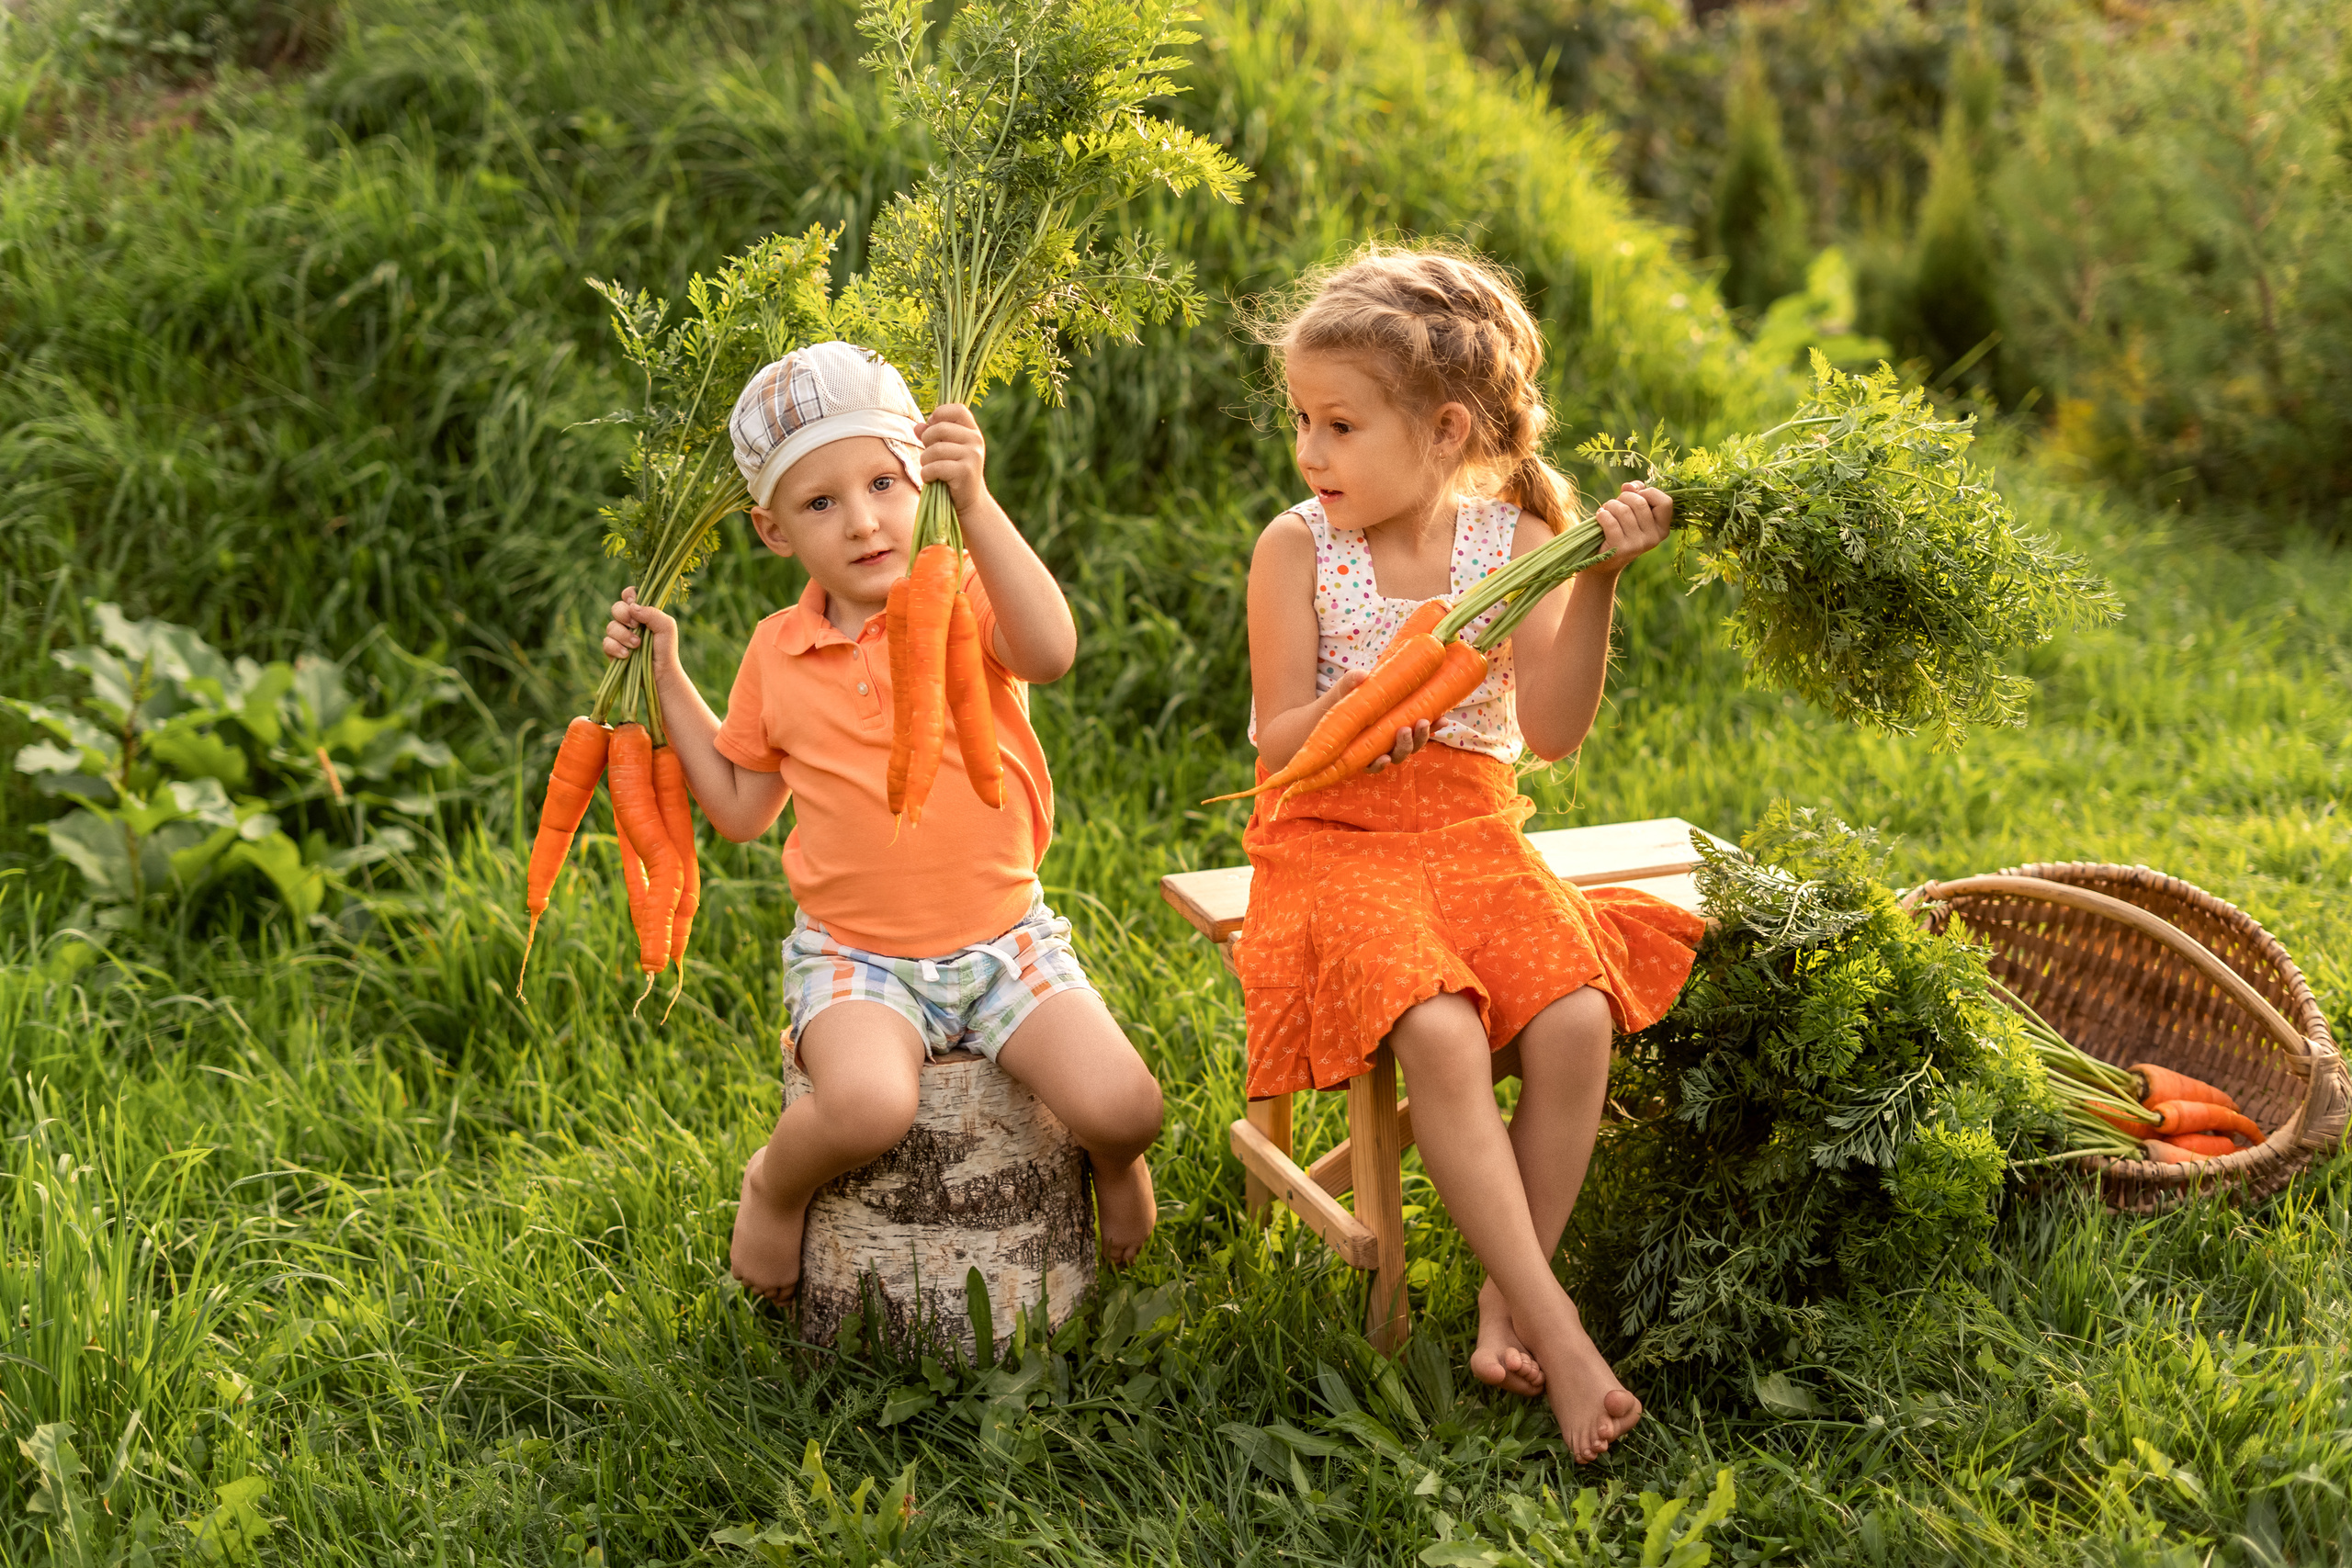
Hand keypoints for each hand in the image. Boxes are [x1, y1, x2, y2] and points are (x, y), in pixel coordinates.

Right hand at [603, 587, 677, 667]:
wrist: (660, 673)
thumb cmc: (666, 649)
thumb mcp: (666, 627)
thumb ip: (652, 613)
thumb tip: (632, 607)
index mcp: (642, 612)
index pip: (630, 595)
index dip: (629, 595)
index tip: (634, 602)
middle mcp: (629, 622)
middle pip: (616, 607)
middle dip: (624, 615)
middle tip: (636, 626)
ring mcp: (619, 635)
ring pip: (610, 626)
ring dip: (624, 635)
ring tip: (637, 645)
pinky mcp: (612, 650)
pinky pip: (606, 643)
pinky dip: (616, 648)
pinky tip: (627, 655)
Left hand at [914, 403, 988, 514]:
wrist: (969, 501)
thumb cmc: (953, 472)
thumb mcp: (945, 450)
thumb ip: (932, 435)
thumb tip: (917, 427)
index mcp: (972, 431)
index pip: (957, 409)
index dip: (940, 414)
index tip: (932, 426)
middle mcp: (975, 440)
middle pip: (940, 429)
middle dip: (926, 442)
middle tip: (929, 455)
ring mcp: (972, 456)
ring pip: (935, 449)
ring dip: (925, 461)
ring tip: (929, 468)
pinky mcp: (965, 472)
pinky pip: (936, 467)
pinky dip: (927, 474)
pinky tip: (931, 478)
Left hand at [1312, 669, 1435, 774]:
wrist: (1304, 728)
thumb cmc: (1331, 707)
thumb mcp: (1343, 690)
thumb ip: (1352, 681)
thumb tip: (1364, 674)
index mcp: (1392, 724)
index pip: (1418, 726)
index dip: (1433, 725)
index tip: (1445, 717)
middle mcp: (1386, 741)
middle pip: (1413, 744)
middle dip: (1421, 736)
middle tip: (1421, 722)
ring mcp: (1372, 753)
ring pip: (1397, 756)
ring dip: (1405, 747)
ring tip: (1403, 732)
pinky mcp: (1357, 762)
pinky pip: (1372, 767)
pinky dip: (1379, 764)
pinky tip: (1382, 759)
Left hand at [1589, 482, 1672, 575]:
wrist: (1603, 562)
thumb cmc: (1620, 530)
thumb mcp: (1633, 512)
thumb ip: (1637, 493)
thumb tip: (1629, 486)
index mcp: (1662, 529)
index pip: (1665, 502)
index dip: (1649, 492)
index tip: (1637, 495)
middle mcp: (1653, 538)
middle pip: (1640, 502)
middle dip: (1624, 497)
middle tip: (1615, 504)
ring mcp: (1637, 545)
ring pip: (1624, 510)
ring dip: (1610, 505)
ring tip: (1606, 511)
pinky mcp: (1620, 548)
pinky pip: (1610, 521)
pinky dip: (1602, 515)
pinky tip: (1600, 517)